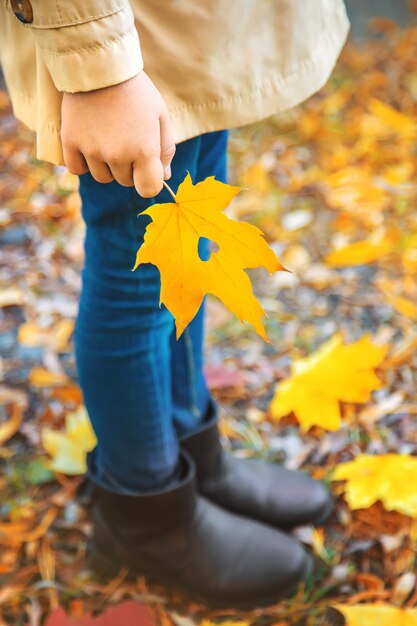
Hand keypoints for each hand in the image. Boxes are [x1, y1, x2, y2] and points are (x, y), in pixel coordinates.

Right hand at [61, 72, 175, 197]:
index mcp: (144, 151)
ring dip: (106, 165)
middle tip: (126, 138)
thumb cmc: (136, 91)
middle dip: (129, 167)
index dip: (149, 181)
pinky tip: (89, 144)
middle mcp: (117, 155)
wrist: (100, 64)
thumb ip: (166, 149)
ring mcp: (92, 150)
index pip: (148, 190)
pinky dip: (84, 162)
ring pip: (102, 177)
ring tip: (108, 137)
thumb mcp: (160, 116)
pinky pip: (77, 169)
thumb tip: (164, 176)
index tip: (147, 168)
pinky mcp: (71, 143)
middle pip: (124, 181)